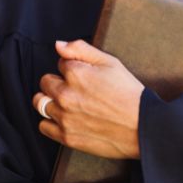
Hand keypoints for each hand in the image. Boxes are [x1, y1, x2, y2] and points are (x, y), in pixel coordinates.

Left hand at [32, 40, 144, 159]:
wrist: (142, 127)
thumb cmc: (129, 93)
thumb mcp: (110, 63)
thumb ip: (81, 49)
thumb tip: (58, 45)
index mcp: (76, 73)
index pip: (60, 63)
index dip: (73, 68)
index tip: (86, 77)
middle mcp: (66, 94)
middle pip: (45, 82)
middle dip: (58, 82)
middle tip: (78, 90)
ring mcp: (64, 117)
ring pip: (40, 103)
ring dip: (51, 101)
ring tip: (70, 104)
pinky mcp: (66, 136)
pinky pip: (43, 126)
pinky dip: (51, 122)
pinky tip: (66, 119)